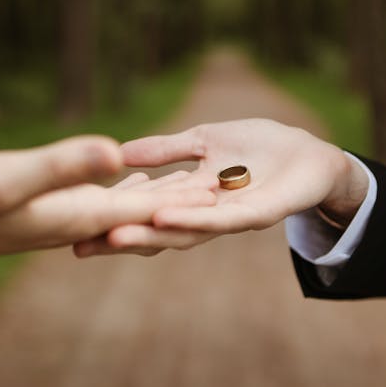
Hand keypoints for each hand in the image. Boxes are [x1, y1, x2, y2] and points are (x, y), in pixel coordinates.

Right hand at [0, 136, 216, 263]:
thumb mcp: (8, 177)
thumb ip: (62, 167)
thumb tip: (116, 154)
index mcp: (80, 217)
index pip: (146, 209)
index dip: (186, 197)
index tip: (222, 189)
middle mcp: (79, 222)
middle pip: (146, 213)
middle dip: (185, 200)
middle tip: (223, 184)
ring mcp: (64, 219)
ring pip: (128, 208)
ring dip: (162, 195)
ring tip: (192, 181)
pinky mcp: (49, 212)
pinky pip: (102, 201)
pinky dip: (127, 189)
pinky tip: (129, 178)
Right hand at [78, 119, 368, 255]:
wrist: (310, 154)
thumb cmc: (259, 147)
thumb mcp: (204, 141)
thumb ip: (167, 150)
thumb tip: (121, 152)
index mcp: (191, 198)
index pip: (147, 212)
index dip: (114, 217)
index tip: (75, 225)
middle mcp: (205, 215)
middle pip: (159, 231)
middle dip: (122, 238)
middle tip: (81, 245)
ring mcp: (230, 218)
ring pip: (186, 231)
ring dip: (151, 234)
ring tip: (114, 236)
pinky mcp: (258, 214)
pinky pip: (222, 220)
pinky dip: (193, 219)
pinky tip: (166, 218)